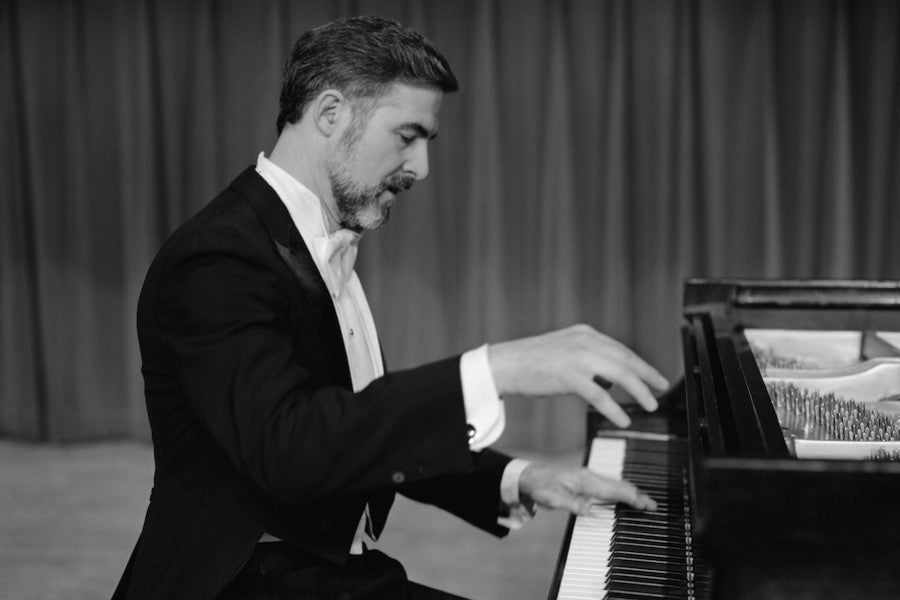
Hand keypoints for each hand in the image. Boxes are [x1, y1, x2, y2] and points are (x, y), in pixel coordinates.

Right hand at [487, 324, 668, 426]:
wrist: (504, 364)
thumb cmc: (530, 362)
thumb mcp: (564, 352)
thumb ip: (588, 361)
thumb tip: (610, 381)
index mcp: (585, 334)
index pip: (620, 349)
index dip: (640, 364)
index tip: (654, 376)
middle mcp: (584, 341)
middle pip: (626, 359)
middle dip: (647, 375)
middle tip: (662, 388)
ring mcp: (577, 357)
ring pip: (619, 374)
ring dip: (638, 391)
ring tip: (650, 405)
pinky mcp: (569, 375)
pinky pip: (600, 395)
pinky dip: (615, 408)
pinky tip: (623, 420)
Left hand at [519, 462, 656, 514]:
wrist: (530, 476)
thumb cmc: (541, 487)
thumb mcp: (553, 499)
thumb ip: (572, 504)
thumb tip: (589, 510)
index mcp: (585, 481)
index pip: (615, 490)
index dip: (633, 498)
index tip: (647, 505)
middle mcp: (590, 476)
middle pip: (620, 485)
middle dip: (637, 495)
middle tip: (653, 505)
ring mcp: (588, 476)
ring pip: (615, 483)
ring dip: (630, 492)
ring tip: (643, 501)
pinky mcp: (585, 479)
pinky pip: (608, 483)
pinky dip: (620, 489)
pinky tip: (623, 495)